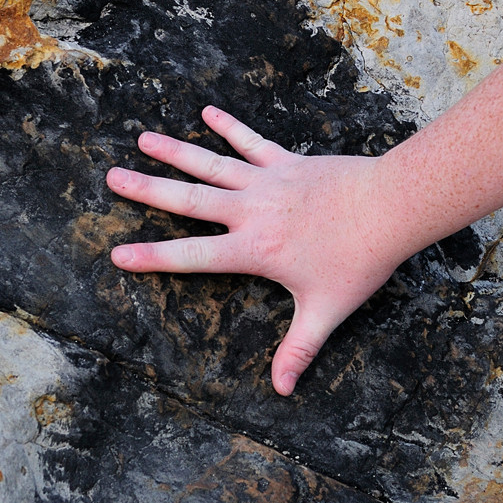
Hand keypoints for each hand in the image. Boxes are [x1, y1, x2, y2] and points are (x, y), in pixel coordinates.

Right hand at [106, 106, 406, 395]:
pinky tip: (207, 112)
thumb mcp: (326, 311)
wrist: (390, 207)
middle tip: (112, 178)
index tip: (117, 254)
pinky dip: (229, 126)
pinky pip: (252, 141)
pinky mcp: (287, 162)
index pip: (192, 257)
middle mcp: (251, 212)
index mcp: (254, 250)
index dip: (153, 258)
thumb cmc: (359, 261)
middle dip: (147, 190)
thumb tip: (283, 390)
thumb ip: (299, 349)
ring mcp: (267, 182)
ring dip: (175, 152)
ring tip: (142, 138)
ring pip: (211, 165)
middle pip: (189, 201)